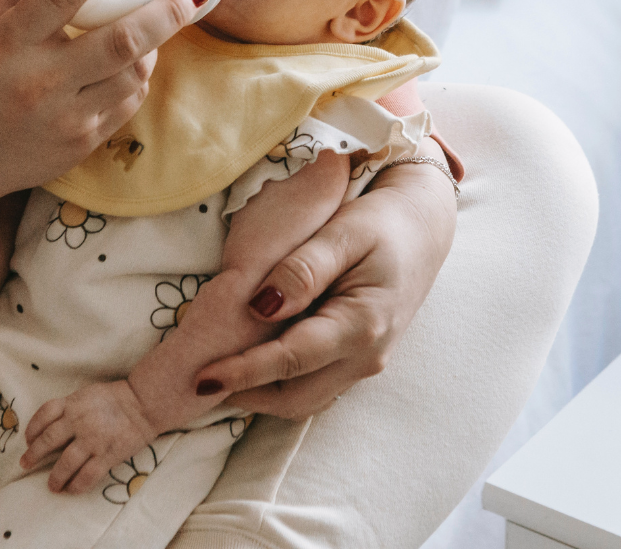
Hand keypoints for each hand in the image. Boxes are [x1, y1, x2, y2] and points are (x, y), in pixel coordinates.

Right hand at [0, 0, 209, 238]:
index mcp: (9, 43)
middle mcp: (40, 81)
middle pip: (122, 42)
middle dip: (166, 12)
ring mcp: (66, 118)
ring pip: (135, 74)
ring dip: (155, 45)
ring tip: (155, 24)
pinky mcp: (82, 144)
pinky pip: (128, 103)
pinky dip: (136, 78)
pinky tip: (130, 64)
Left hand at [21, 380, 155, 493]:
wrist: (144, 404)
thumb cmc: (116, 397)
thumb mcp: (88, 394)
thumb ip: (70, 407)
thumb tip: (52, 425)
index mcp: (74, 403)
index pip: (44, 414)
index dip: (32, 428)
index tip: (28, 439)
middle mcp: (80, 421)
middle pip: (48, 440)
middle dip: (34, 455)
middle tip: (25, 464)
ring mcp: (93, 439)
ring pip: (65, 464)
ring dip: (55, 477)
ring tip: (52, 485)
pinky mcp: (107, 455)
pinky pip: (86, 476)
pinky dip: (76, 486)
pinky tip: (71, 489)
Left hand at [196, 140, 456, 417]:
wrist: (423, 225)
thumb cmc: (382, 222)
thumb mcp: (343, 232)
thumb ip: (303, 270)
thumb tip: (261, 307)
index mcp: (363, 326)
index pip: (291, 361)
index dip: (242, 372)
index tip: (200, 377)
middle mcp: (366, 357)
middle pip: (294, 397)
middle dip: (245, 395)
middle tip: (198, 380)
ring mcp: (365, 363)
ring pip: (303, 398)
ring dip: (260, 392)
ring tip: (218, 373)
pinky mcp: (358, 358)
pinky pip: (314, 382)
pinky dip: (280, 380)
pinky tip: (252, 357)